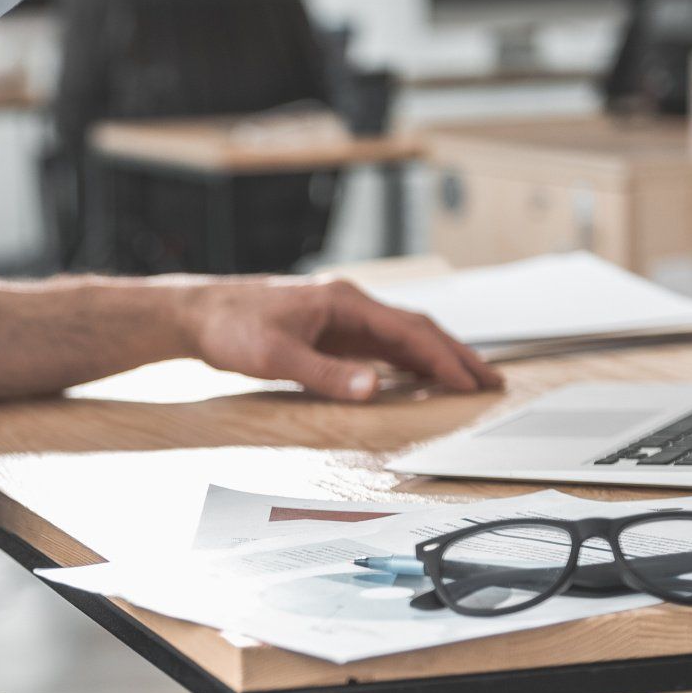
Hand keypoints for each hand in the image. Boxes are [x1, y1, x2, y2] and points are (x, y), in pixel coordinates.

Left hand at [182, 275, 501, 399]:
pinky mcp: (330, 331)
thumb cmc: (233, 328)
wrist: (200, 314)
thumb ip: (326, 375)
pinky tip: (419, 377)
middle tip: (491, 382)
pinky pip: (380, 345)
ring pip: (402, 336)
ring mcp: (341, 317)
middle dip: (456, 356)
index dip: (444, 358)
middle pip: (417, 329)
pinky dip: (407, 360)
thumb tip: (373, 389)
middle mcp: (350, 305)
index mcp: (345, 303)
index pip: (409, 331)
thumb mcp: (277, 357)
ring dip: (436, 358)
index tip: (471, 382)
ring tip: (469, 380)